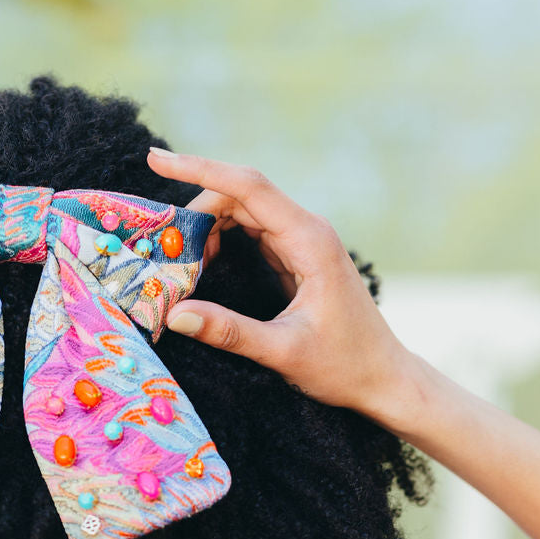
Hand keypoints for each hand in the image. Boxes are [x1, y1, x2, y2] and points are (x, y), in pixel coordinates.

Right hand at [147, 147, 414, 419]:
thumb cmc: (344, 366)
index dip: (199, 169)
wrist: (384, 378)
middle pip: (240, 197)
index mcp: (309, 240)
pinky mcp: (297, 258)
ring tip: (183, 265)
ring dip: (207, 231)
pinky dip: (221, 243)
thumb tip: (175, 314)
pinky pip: (252, 234)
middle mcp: (307, 231)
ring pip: (243, 214)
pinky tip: (204, 267)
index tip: (156, 160)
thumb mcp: (283, 351)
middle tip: (162, 249)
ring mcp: (303, 243)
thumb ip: (229, 332)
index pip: (247, 187)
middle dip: (196, 214)